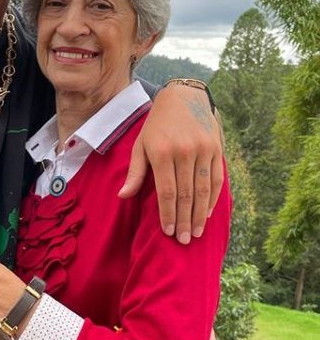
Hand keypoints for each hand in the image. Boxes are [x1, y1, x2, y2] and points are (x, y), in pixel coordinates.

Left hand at [119, 84, 223, 243]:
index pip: (166, 192)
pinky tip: (207, 213)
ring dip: (200, 214)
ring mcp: (203, 150)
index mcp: (162, 152)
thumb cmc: (156, 125)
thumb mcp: (140, 145)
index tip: (168, 232)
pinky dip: (213, 198)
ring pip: (203, 189)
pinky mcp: (216, 149)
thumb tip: (123, 196)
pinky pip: (216, 179)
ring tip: (197, 233)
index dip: (168, 214)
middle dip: (184, 220)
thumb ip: (135, 172)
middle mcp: (184, 151)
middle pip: (186, 194)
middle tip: (184, 241)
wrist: (184, 98)